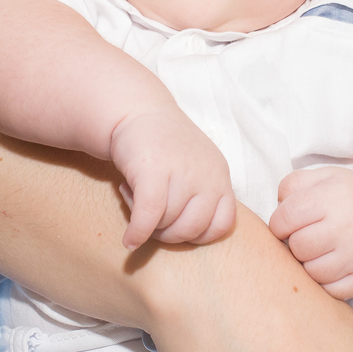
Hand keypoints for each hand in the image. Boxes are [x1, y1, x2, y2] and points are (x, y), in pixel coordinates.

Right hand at [109, 107, 235, 249]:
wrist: (137, 111)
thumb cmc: (164, 147)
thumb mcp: (196, 168)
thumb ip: (202, 198)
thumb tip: (193, 237)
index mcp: (220, 175)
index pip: (223, 225)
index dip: (198, 236)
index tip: (177, 226)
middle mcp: (207, 174)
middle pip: (192, 229)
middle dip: (168, 234)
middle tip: (150, 216)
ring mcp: (182, 171)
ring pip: (167, 223)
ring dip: (146, 223)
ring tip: (135, 198)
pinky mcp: (153, 171)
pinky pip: (148, 216)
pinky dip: (137, 233)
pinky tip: (129, 240)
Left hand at [270, 166, 352, 298]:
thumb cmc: (351, 197)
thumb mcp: (324, 177)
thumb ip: (293, 184)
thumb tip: (277, 207)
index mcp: (333, 197)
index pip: (286, 218)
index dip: (279, 223)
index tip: (287, 224)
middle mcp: (348, 226)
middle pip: (297, 247)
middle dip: (296, 242)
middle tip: (309, 236)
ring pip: (311, 272)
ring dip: (310, 263)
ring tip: (323, 249)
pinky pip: (330, 290)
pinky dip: (327, 280)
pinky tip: (335, 263)